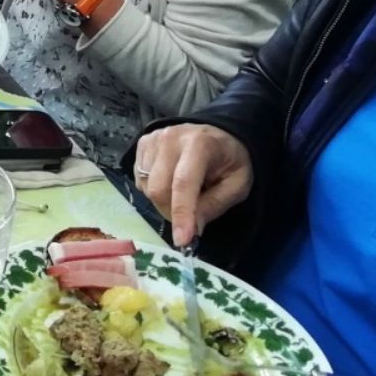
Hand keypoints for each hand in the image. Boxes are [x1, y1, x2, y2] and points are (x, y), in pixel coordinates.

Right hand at [133, 124, 252, 246]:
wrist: (217, 134)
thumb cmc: (230, 161)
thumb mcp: (237, 185)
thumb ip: (214, 205)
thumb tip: (192, 231)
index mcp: (200, 144)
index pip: (184, 183)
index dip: (182, 213)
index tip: (182, 240)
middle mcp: (170, 138)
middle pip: (158, 188)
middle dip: (171, 212)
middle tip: (188, 219)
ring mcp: (153, 139)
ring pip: (146, 187)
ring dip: (162, 202)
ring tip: (182, 194)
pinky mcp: (142, 144)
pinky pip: (139, 179)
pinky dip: (153, 190)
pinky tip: (169, 181)